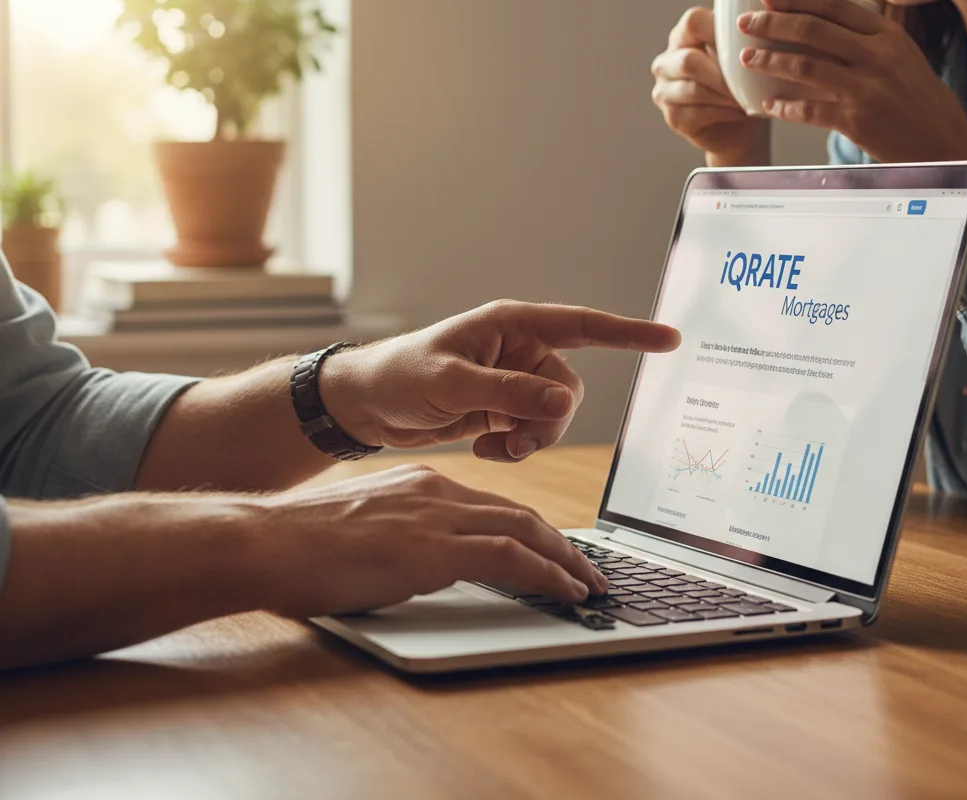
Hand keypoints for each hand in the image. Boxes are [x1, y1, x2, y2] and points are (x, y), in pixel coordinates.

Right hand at [257, 464, 608, 614]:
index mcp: (421, 485)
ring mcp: (437, 515)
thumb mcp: (364, 531)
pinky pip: (510, 557)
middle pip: (519, 513)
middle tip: (587, 569)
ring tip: (589, 584)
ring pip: (525, 530)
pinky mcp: (435, 548)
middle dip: (561, 543)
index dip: (531, 530)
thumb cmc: (300, 544)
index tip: (552, 549)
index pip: (493, 506)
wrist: (267, 541)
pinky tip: (565, 591)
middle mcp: (437, 491)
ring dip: (565, 559)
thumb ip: (401, 537)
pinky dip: (546, 573)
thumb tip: (419, 563)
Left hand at [321, 300, 680, 460]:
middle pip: (568, 390)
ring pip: (553, 417)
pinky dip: (512, 447)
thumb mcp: (452, 383)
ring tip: (492, 447)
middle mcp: (520, 351)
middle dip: (547, 421)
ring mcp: (513, 382)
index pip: (583, 326)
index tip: (670, 339)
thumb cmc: (400, 375)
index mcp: (513, 326)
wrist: (367, 406)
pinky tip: (481, 447)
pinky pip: (531, 432)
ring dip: (529, 439)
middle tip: (514, 441)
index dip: (629, 333)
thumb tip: (564, 401)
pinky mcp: (503, 409)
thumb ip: (509, 393)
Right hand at [651, 6, 770, 165]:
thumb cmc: (745, 82)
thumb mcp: (748, 53)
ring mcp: (665, 91)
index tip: (747, 41)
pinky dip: (725, 112)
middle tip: (751, 79)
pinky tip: (742, 111)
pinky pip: (698, 114)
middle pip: (688, 60)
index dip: (719, 29)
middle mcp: (667, 61)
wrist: (742, 126)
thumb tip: (773, 19)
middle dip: (724, 72)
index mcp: (684, 36)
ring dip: (726, 94)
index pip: (693, 21)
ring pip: (693, 89)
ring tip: (750, 96)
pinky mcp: (673, 118)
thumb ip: (749, 36)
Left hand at [737, 0, 966, 207]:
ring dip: (769, 60)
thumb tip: (816, 24)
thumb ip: (865, 40)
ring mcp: (867, 88)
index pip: (833, 5)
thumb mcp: (900, 57)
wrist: (943, 143)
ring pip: (804, 65)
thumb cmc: (915, 99)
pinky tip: (767, 104)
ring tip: (747, 58)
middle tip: (746, 24)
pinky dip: (784, 106)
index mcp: (888, 34)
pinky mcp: (858, 121)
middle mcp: (878, 56)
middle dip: (771, 24)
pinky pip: (809, 110)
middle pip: (812, 30)